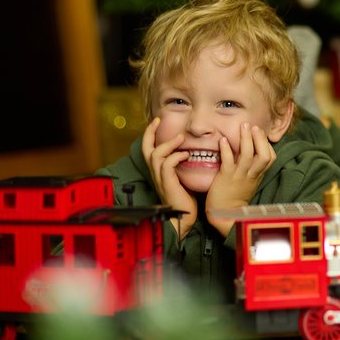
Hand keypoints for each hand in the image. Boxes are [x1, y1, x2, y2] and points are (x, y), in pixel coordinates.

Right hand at [142, 117, 195, 239]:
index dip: (151, 134)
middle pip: (146, 148)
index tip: (158, 122)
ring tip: (181, 138)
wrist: (183, 219)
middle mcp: (156, 174)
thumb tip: (193, 151)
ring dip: (168, 144)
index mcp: (158, 171)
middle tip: (158, 121)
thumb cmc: (186, 200)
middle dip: (150, 133)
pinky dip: (176, 157)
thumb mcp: (183, 178)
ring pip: (156, 155)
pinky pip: (166, 166)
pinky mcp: (167, 184)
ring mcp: (160, 179)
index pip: (149, 149)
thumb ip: (183, 165)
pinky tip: (187, 155)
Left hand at [206, 122, 275, 234]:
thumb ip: (251, 168)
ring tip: (244, 126)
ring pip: (248, 156)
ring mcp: (239, 176)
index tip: (259, 133)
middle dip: (260, 139)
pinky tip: (223, 139)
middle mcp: (251, 175)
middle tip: (254, 126)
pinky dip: (226, 149)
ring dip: (246, 140)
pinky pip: (228, 161)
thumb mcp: (249, 182)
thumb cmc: (235, 196)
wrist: (225, 214)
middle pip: (264, 155)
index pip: (270, 158)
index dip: (266, 144)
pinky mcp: (226, 178)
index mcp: (257, 175)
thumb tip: (250, 152)